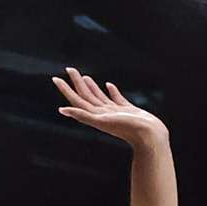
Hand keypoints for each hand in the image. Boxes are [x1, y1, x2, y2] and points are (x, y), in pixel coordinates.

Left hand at [49, 69, 167, 153]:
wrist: (150, 136)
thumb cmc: (128, 128)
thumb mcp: (103, 120)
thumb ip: (82, 115)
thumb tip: (62, 109)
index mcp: (95, 115)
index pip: (76, 100)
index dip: (65, 89)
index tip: (56, 78)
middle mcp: (103, 113)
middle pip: (86, 96)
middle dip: (77, 83)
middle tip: (70, 69)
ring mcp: (115, 112)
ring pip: (100, 97)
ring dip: (92, 87)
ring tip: (85, 77)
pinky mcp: (128, 110)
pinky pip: (117, 98)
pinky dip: (111, 91)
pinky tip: (109, 85)